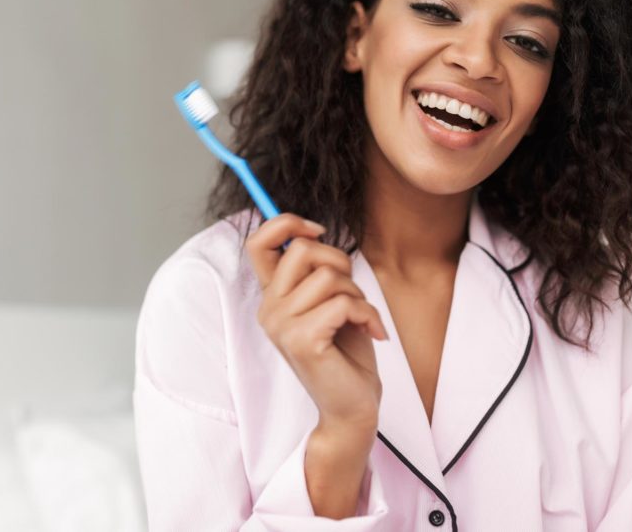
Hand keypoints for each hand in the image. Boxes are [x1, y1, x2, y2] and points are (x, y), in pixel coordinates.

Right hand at [245, 213, 387, 431]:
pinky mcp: (302, 341)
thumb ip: (315, 271)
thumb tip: (313, 232)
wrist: (352, 407)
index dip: (287, 223)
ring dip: (358, 294)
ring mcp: (281, 326)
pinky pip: (344, 303)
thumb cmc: (345, 352)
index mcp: (272, 297)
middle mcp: (269, 309)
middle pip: (302, 250)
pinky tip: (373, 332)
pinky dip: (368, 314)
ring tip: (360, 318)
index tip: (318, 232)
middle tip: (352, 292)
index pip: (258, 242)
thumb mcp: (328, 301)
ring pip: (328, 277)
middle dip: (340, 262)